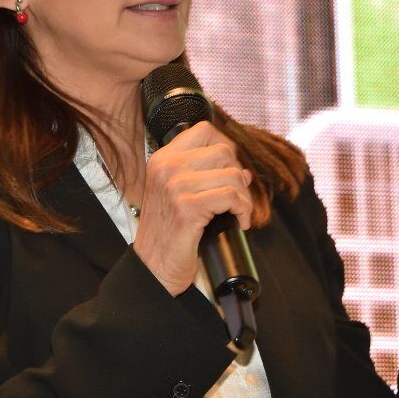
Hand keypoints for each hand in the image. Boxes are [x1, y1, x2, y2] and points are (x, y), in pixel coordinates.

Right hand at [133, 122, 253, 295]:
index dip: (226, 147)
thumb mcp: (180, 196)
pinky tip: (240, 222)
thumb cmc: (169, 233)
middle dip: (238, 176)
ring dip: (244, 197)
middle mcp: (166, 167)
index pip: (204, 130)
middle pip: (223, 152)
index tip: (230, 170)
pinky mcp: (187, 207)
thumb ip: (206, 177)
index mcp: (163, 159)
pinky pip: (231, 197)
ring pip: (232, 174)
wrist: (153, 267)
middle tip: (237, 198)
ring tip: (239, 212)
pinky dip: (243, 210)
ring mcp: (175, 186)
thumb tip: (245, 172)